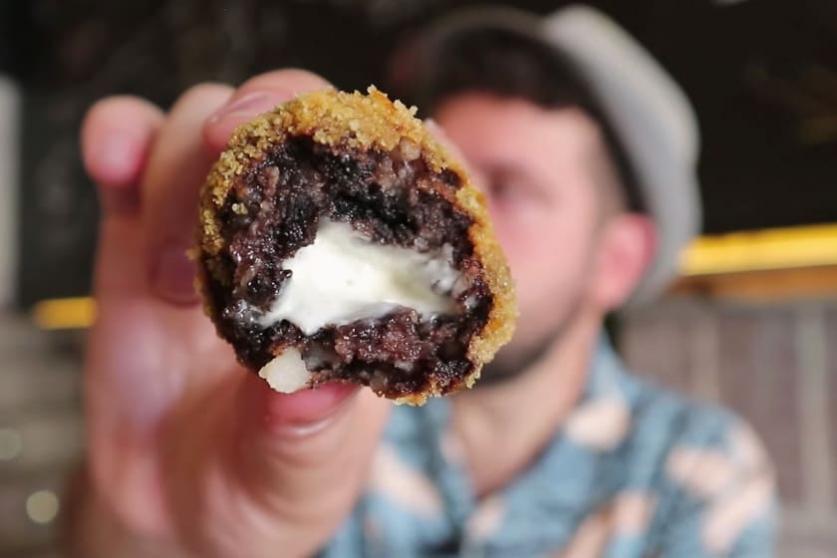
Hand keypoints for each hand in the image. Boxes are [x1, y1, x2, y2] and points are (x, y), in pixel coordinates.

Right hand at [76, 70, 389, 557]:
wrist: (170, 504)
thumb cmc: (263, 483)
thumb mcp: (298, 480)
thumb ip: (309, 439)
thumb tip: (315, 390)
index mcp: (368, 288)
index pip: (411, 188)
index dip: (403, 153)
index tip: (368, 161)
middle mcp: (302, 241)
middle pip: (306, 126)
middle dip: (274, 117)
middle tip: (235, 150)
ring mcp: (222, 226)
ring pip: (215, 123)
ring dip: (186, 169)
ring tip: (174, 284)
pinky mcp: (144, 228)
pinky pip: (132, 149)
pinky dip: (120, 138)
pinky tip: (112, 166)